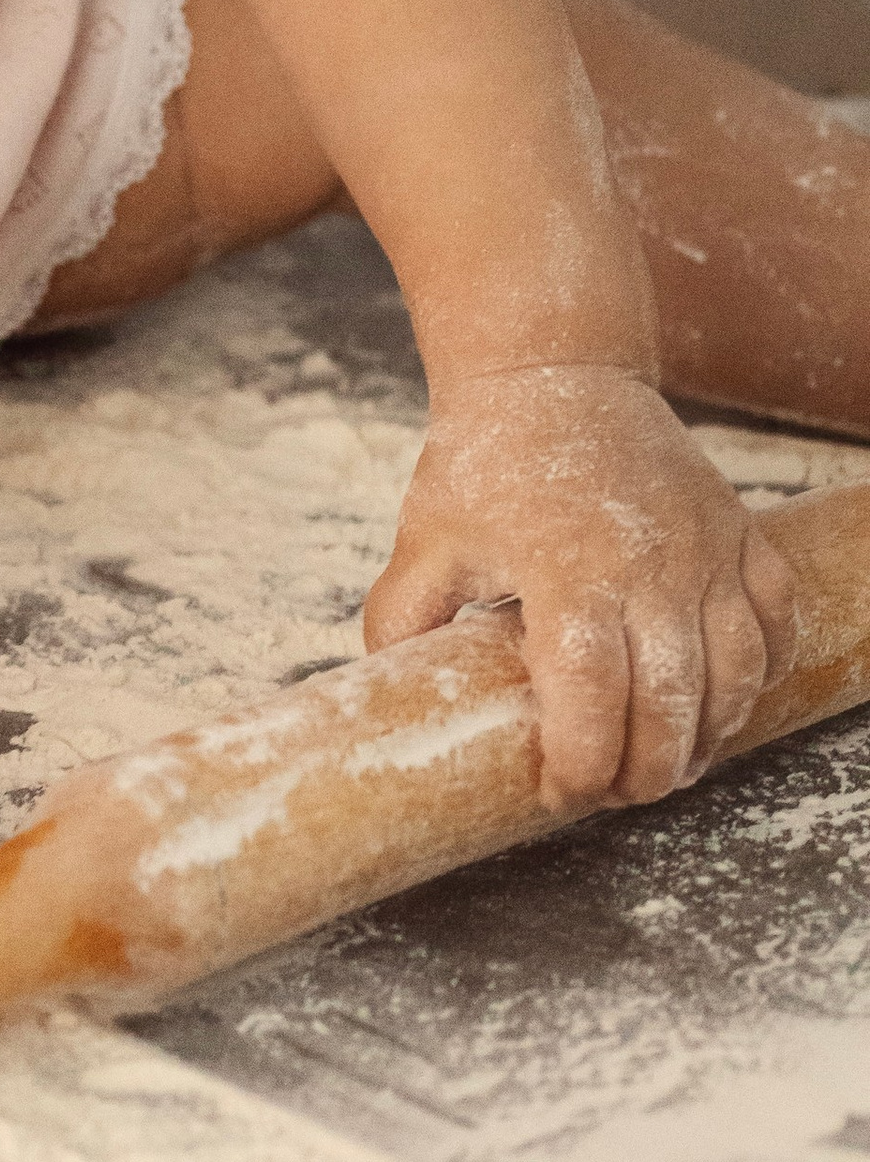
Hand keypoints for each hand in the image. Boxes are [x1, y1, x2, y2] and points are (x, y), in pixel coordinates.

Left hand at [365, 363, 796, 804]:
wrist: (552, 370)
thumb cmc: (486, 459)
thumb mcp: (428, 538)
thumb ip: (404, 618)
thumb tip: (385, 687)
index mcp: (567, 576)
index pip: (593, 704)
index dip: (582, 768)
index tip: (560, 791)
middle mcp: (649, 569)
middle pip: (672, 709)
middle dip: (646, 775)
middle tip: (615, 789)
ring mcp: (704, 551)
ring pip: (735, 677)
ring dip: (706, 735)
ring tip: (665, 756)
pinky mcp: (740, 533)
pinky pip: (776, 622)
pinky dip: (762, 672)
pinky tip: (721, 696)